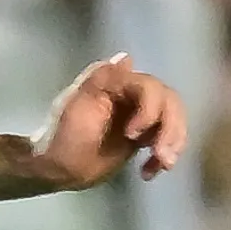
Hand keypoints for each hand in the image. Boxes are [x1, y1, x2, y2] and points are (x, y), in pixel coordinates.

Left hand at [28, 52, 187, 187]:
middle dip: (170, 129)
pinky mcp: (144, 135)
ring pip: (174, 119)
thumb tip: (126, 58)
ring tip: (161, 164)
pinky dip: (164, 155)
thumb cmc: (61, 137)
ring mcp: (140, 114)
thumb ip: (101, 80)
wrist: (55, 168)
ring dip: (173, 142)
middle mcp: (132, 93)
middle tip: (161, 157)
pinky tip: (150, 171)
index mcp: (116, 82)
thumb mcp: (76, 106)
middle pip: (169, 102)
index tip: (132, 136)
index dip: (150, 111)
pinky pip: (168, 138)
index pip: (150, 87)